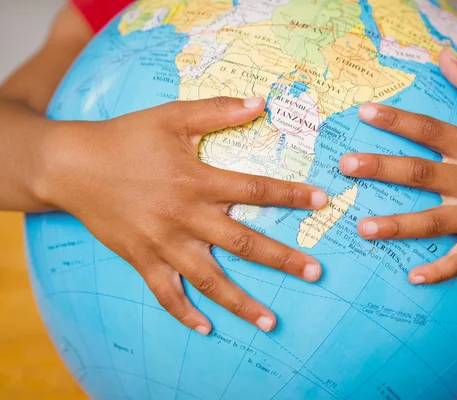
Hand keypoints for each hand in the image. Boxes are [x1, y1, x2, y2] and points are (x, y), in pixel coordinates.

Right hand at [39, 97, 327, 333]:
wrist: (71, 165)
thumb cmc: (125, 137)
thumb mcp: (172, 116)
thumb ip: (218, 110)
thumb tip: (261, 102)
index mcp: (198, 181)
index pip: (257, 190)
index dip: (292, 195)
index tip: (322, 201)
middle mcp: (185, 217)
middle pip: (243, 243)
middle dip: (283, 259)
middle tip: (315, 272)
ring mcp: (163, 244)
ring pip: (209, 280)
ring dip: (242, 302)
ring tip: (271, 322)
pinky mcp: (141, 260)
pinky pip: (165, 294)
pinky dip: (184, 313)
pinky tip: (206, 328)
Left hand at [339, 49, 456, 284]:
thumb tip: (445, 54)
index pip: (430, 130)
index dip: (397, 120)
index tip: (364, 112)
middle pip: (422, 174)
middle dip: (382, 169)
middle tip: (346, 166)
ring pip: (435, 221)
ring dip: (399, 226)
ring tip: (363, 228)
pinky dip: (441, 271)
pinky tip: (414, 278)